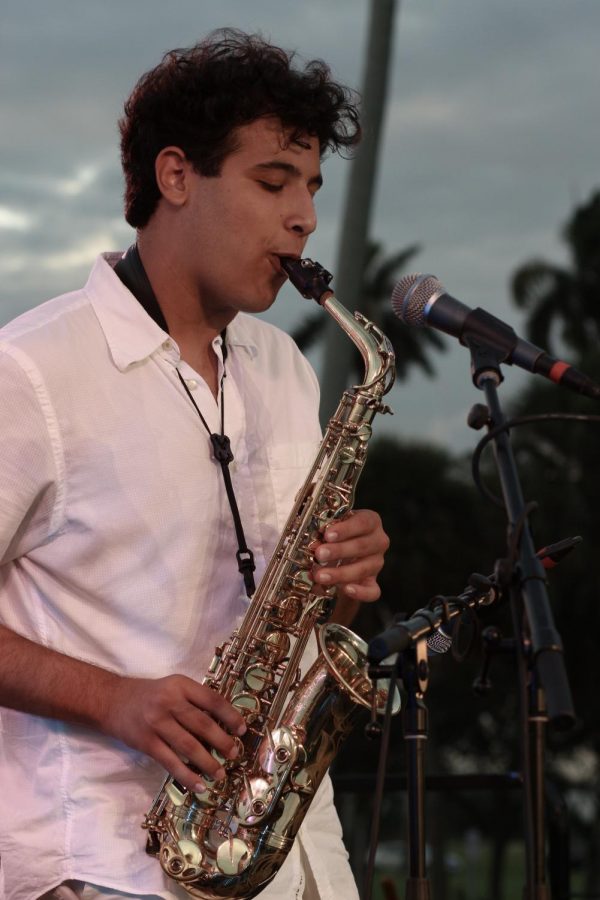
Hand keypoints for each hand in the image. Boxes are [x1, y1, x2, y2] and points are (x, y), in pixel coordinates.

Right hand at [104, 674, 246, 791]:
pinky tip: (199, 785)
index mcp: (181, 685)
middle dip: (222, 742)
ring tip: (220, 773)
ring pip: (189, 746)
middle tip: (234, 754)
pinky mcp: (146, 742)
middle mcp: (169, 702)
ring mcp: (157, 723)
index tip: (242, 730)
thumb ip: (194, 700)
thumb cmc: (150, 695)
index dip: (230, 716)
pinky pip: (171, 762)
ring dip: (208, 762)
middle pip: (203, 724)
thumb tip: (224, 723)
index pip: (212, 700)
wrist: (111, 700)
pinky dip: (187, 775)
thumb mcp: (173, 687)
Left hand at [312, 508, 388, 602]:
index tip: (328, 534)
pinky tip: (346, 589)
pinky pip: (372, 591)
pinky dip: (360, 592)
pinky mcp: (373, 582)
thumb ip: (326, 533)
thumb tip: (312, 543)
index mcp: (371, 522)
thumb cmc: (337, 535)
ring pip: (363, 569)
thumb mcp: (333, 528)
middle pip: (362, 546)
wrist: (342, 554)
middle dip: (338, 551)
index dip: (346, 529)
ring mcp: (377, 563)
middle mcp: (378, 541)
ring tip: (320, 576)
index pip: (363, 522)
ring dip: (340, 573)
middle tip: (319, 554)